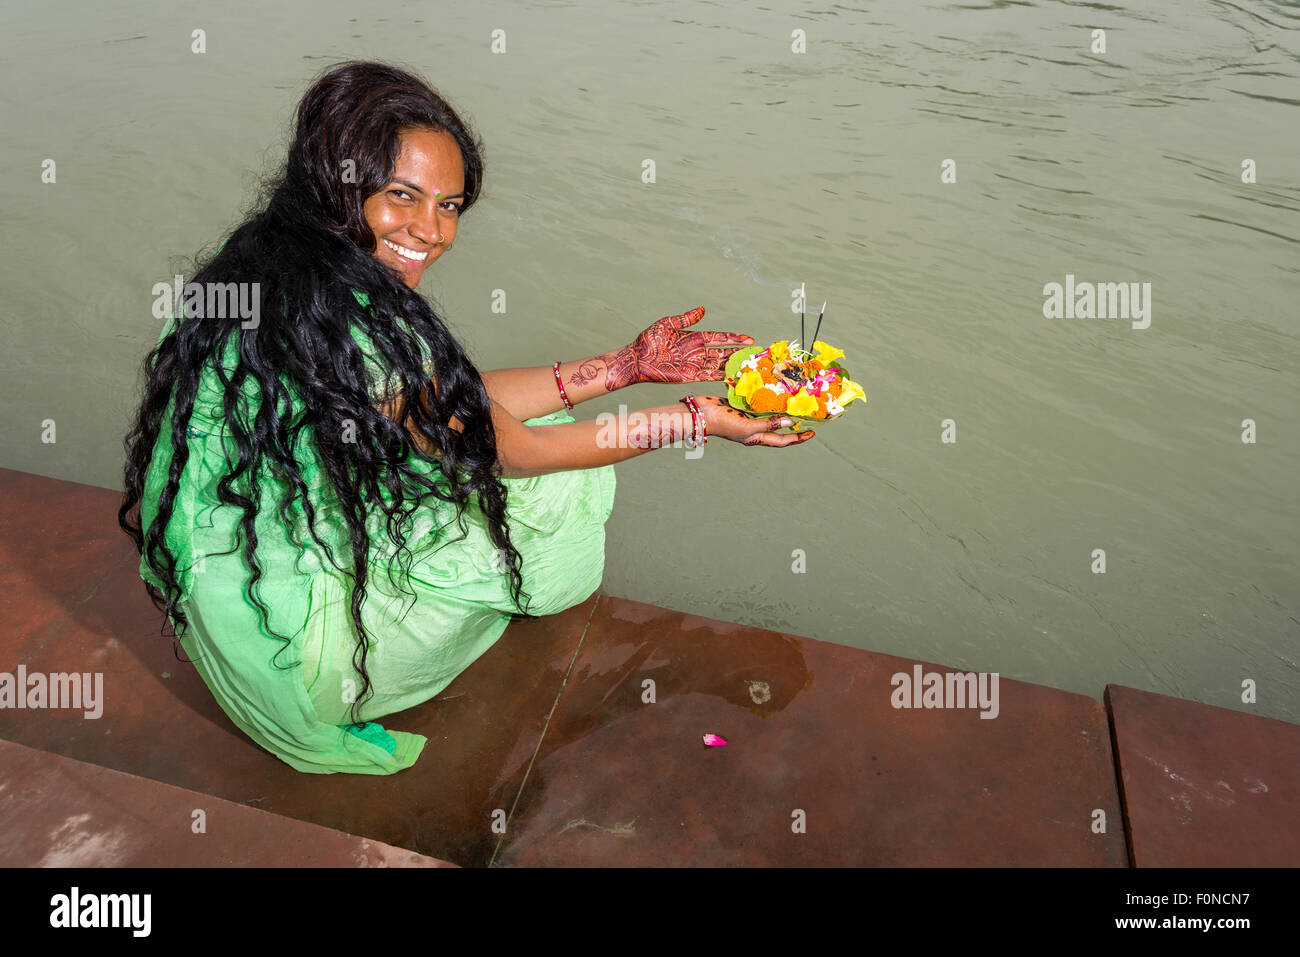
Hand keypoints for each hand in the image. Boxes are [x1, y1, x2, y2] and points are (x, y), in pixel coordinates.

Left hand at [609, 306, 753, 388]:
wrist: (636, 359)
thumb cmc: (648, 340)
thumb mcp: (667, 324)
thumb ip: (686, 318)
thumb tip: (703, 309)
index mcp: (694, 337)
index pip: (719, 337)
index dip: (734, 338)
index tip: (749, 339)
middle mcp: (697, 352)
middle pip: (723, 352)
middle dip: (738, 353)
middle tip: (755, 354)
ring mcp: (694, 365)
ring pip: (718, 364)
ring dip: (732, 365)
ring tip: (749, 366)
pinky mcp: (689, 376)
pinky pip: (708, 376)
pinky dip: (720, 377)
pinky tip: (733, 377)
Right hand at [691, 395, 815, 446]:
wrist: (701, 414)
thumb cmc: (723, 424)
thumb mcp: (748, 427)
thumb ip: (768, 424)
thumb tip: (788, 422)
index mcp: (756, 438)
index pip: (782, 441)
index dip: (797, 438)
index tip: (812, 433)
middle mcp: (754, 429)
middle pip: (777, 429)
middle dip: (792, 426)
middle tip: (806, 418)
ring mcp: (747, 418)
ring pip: (769, 416)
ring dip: (780, 411)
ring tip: (794, 404)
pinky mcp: (741, 407)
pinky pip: (758, 405)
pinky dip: (767, 400)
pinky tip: (774, 392)